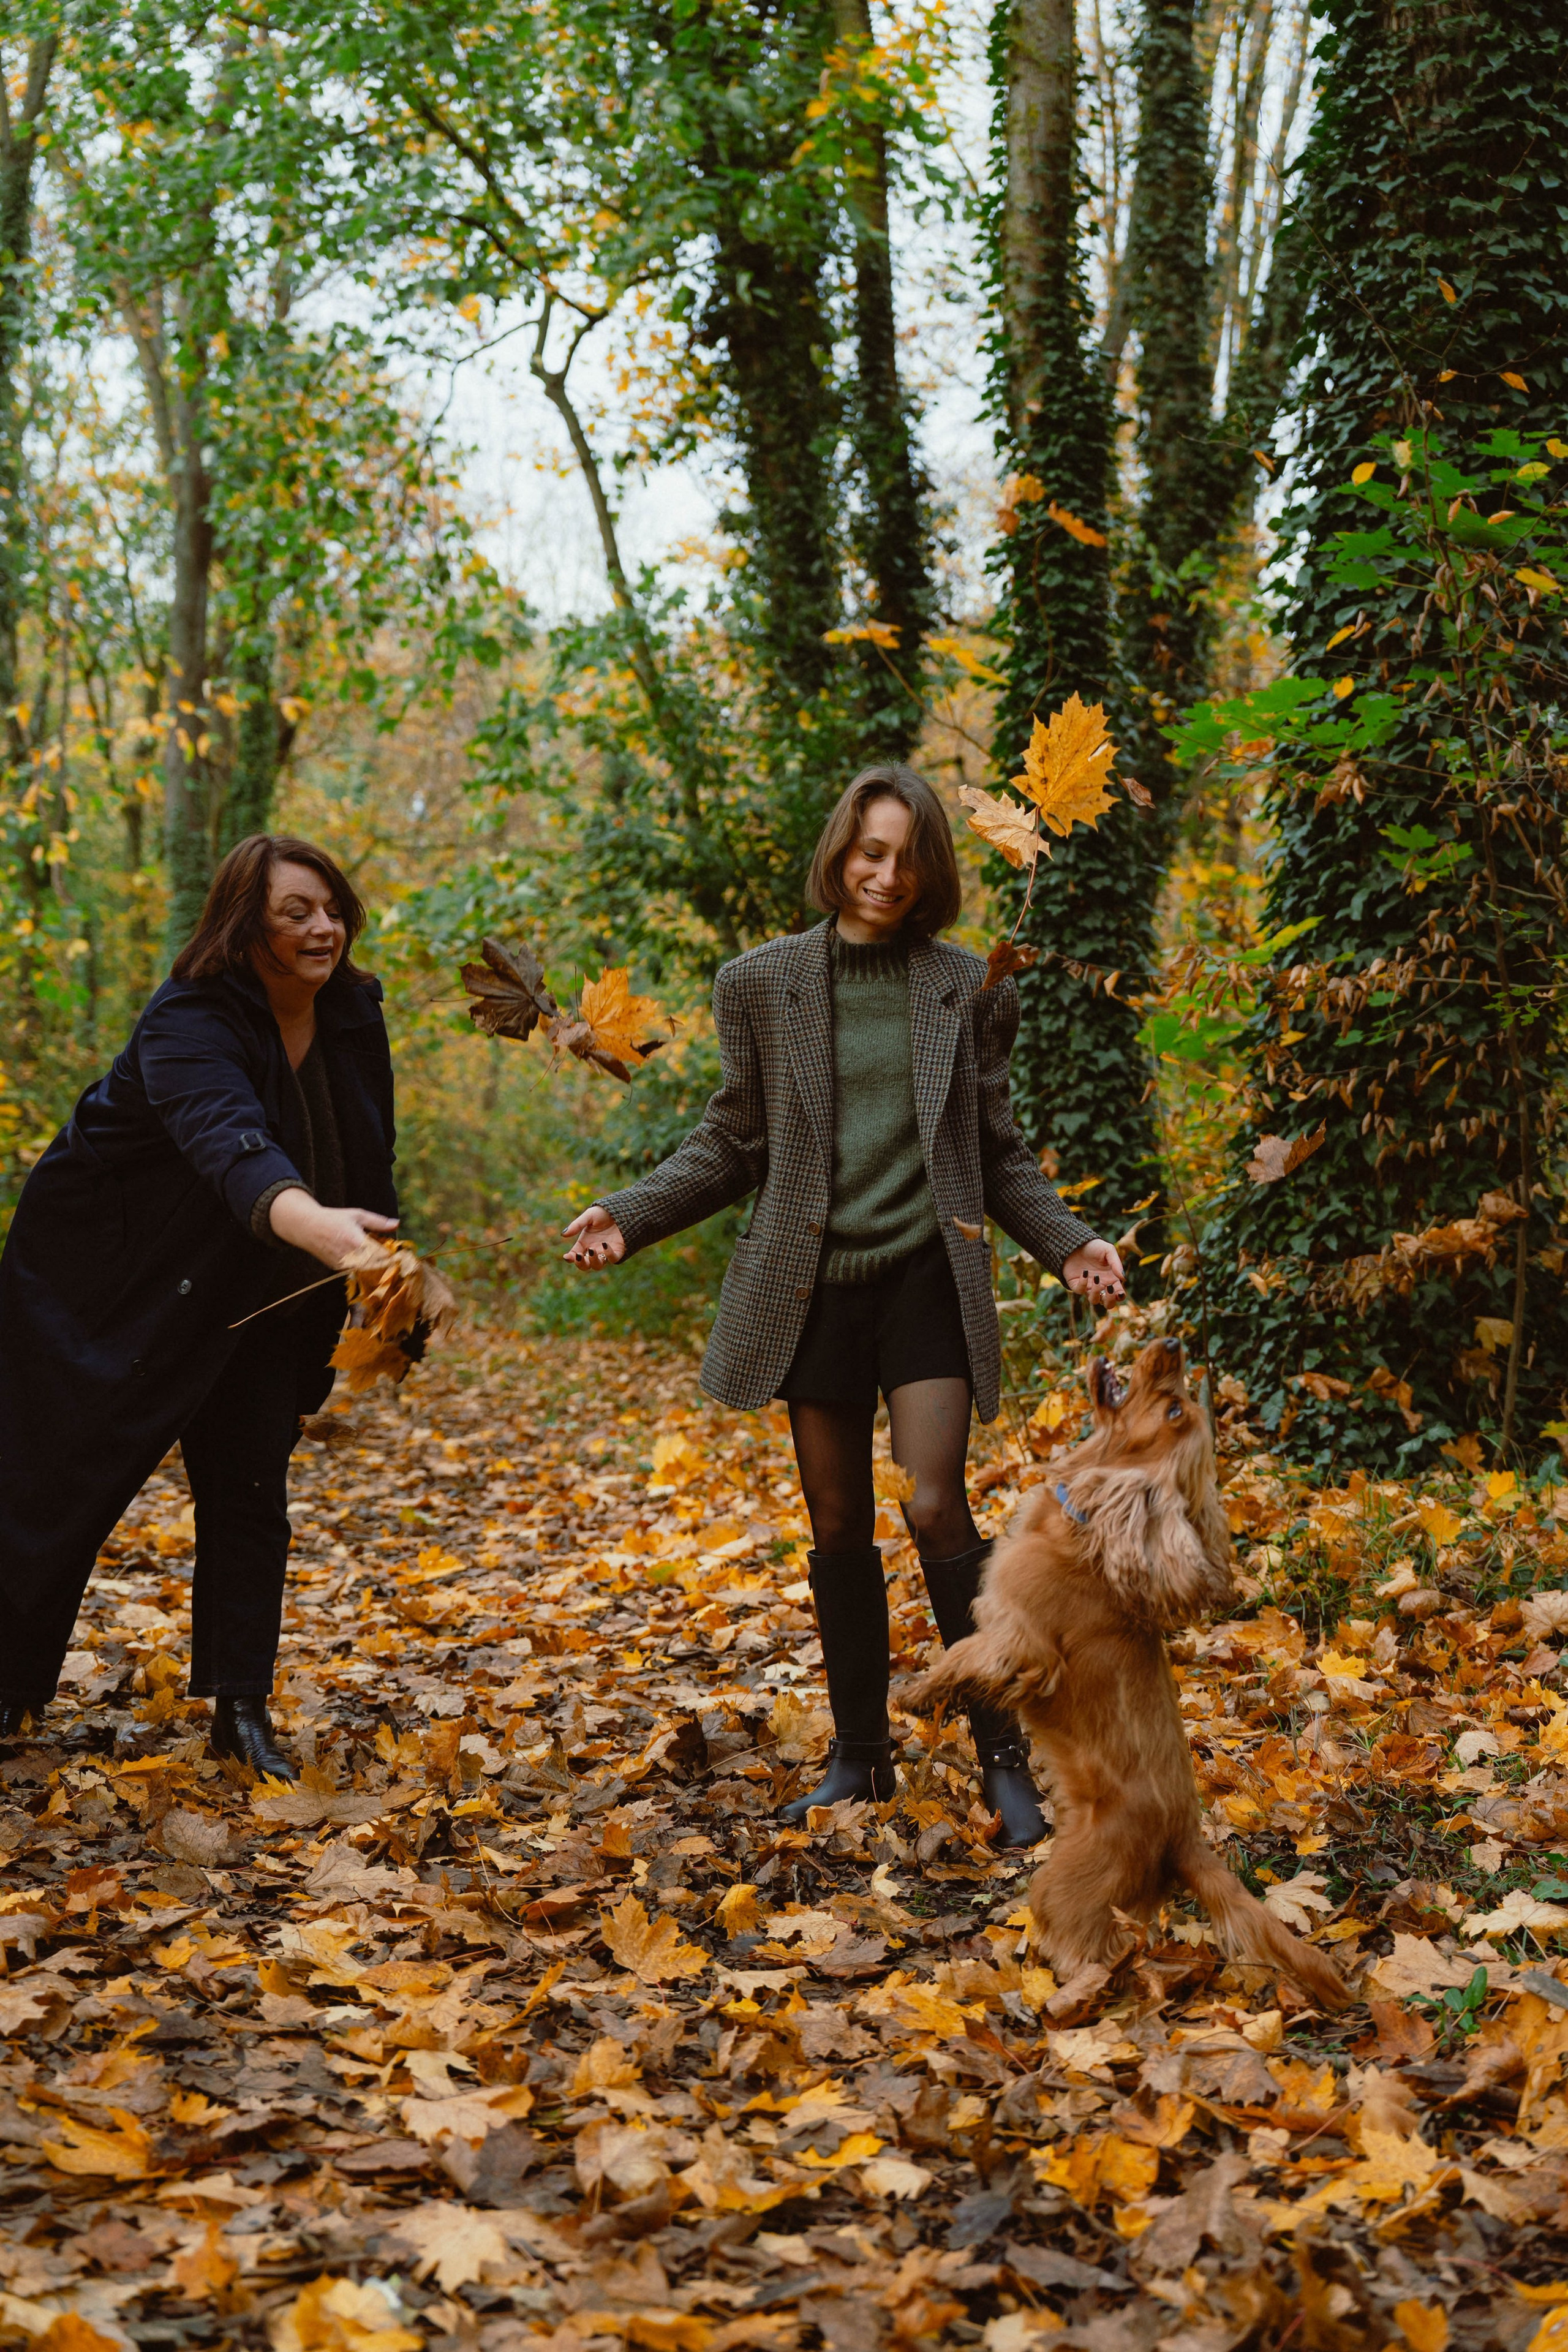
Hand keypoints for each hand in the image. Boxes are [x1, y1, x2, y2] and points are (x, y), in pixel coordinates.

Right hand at [269, 1190, 398, 1271]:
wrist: (308, 1227)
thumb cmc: (335, 1218)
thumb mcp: (357, 1215)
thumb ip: (378, 1222)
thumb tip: (397, 1223)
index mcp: (356, 1241)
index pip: (381, 1256)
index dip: (391, 1257)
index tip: (400, 1256)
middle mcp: (349, 1255)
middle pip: (375, 1266)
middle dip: (385, 1264)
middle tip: (392, 1259)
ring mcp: (342, 1264)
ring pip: (365, 1271)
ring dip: (374, 1267)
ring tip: (378, 1259)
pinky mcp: (337, 1268)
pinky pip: (355, 1271)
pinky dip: (362, 1267)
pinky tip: (364, 1259)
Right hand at [563, 1204, 625, 1268]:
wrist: (623, 1209)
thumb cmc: (604, 1212)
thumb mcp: (589, 1216)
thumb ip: (577, 1225)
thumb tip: (563, 1235)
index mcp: (584, 1243)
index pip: (574, 1255)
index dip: (570, 1258)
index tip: (567, 1256)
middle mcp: (594, 1250)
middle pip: (585, 1265)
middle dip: (580, 1264)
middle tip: (579, 1256)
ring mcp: (605, 1252)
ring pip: (597, 1265)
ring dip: (593, 1261)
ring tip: (592, 1249)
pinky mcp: (618, 1251)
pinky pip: (612, 1258)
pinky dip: (608, 1254)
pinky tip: (605, 1245)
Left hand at [1063, 1238, 1124, 1304]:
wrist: (1075, 1243)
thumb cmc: (1095, 1247)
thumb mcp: (1108, 1251)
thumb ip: (1116, 1263)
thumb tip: (1123, 1278)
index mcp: (1112, 1279)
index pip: (1119, 1294)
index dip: (1120, 1296)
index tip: (1119, 1292)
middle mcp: (1101, 1286)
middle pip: (1108, 1304)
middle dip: (1110, 1301)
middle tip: (1109, 1289)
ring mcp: (1088, 1287)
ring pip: (1094, 1300)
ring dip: (1096, 1292)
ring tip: (1096, 1278)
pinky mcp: (1076, 1284)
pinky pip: (1080, 1290)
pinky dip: (1083, 1283)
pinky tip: (1085, 1272)